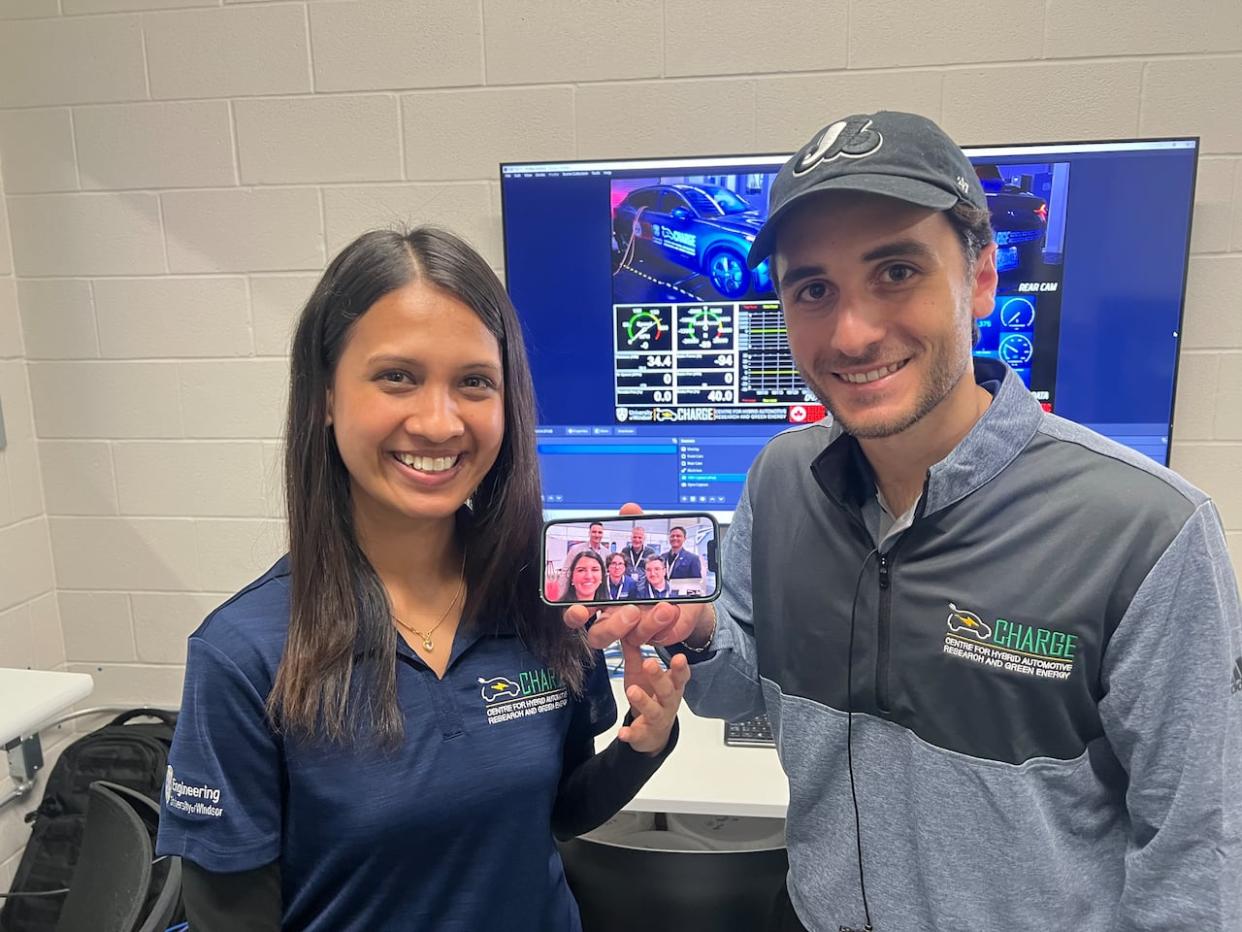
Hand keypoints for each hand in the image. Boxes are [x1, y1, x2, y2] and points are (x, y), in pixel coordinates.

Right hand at [562, 502, 714, 649]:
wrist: (687, 592)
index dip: (574, 614)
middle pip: (599, 635)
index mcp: (603, 597)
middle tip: (632, 610)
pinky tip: (677, 612)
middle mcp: (616, 617)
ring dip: (650, 623)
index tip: (580, 609)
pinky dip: (668, 627)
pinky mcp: (658, 636)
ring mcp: (636, 630)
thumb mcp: (645, 547)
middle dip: (614, 626)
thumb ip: (634, 529)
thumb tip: (629, 509)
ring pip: (633, 638)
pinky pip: (660, 638)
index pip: (578, 612)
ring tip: (667, 606)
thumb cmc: (654, 571)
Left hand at [617, 641, 689, 754]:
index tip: (679, 657)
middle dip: (659, 677)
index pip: (680, 676)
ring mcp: (657, 719)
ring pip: (654, 711)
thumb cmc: (651, 696)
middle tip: (650, 663)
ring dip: (644, 701)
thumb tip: (627, 629)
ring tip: (632, 691)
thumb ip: (635, 653)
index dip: (680, 668)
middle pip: (667, 690)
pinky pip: (638, 735)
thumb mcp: (642, 673)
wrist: (652, 732)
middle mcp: (668, 702)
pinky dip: (631, 734)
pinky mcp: (645, 734)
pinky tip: (622, 732)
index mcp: (671, 686)